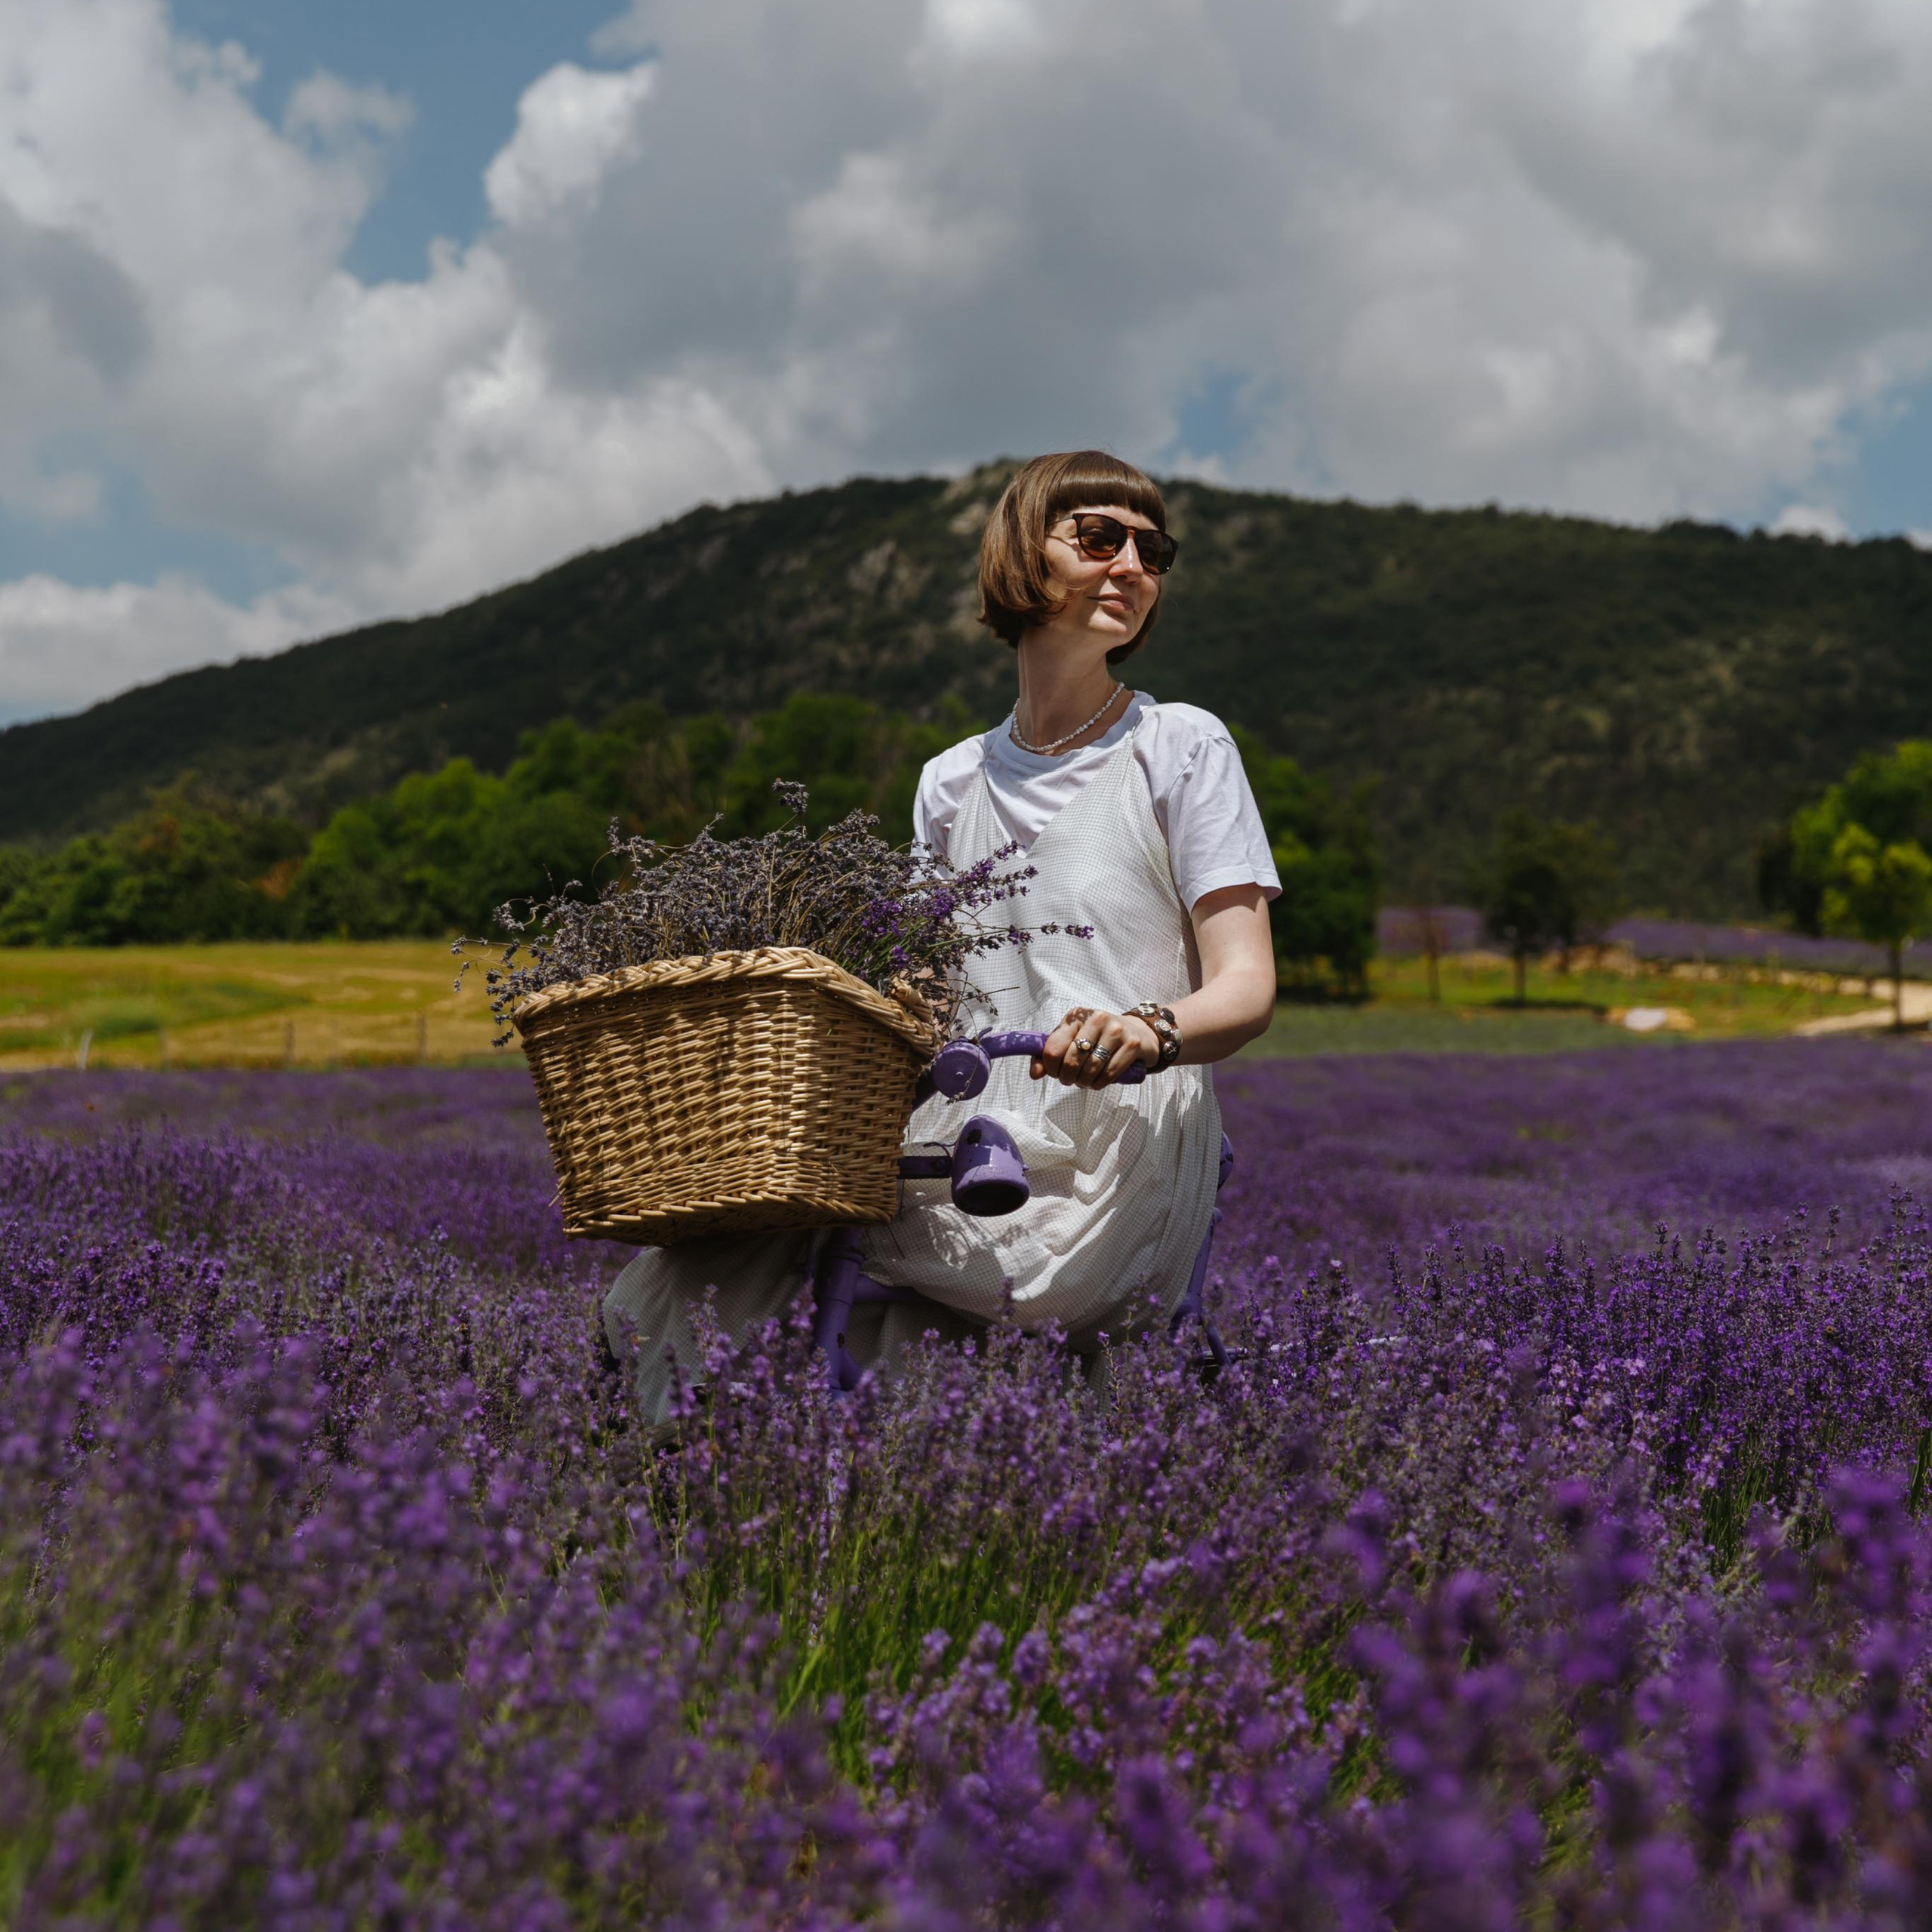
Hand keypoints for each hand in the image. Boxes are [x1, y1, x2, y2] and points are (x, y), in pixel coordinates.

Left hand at [1032, 1005, 1160, 1087]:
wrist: (1137, 1033)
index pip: (1053, 1048)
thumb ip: (1050, 1055)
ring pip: (1090, 1069)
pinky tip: (1097, 1081)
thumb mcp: (1072, 1040)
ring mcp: (1116, 1031)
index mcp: (1076, 1016)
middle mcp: (1096, 1018)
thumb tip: (1035, 1074)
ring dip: (1084, 1082)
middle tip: (1071, 1079)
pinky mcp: (1132, 1044)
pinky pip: (1109, 1074)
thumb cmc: (1098, 1038)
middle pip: (1071, 1061)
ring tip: (1084, 1081)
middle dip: (1067, 1077)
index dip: (1051, 1068)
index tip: (1056, 1072)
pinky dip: (1099, 1084)